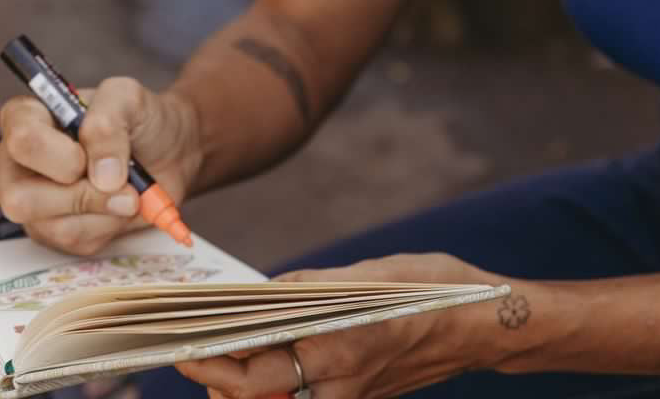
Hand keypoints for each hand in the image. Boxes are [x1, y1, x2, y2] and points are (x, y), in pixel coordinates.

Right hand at [0, 77, 202, 254]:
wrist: (167, 150)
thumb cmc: (139, 118)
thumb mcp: (129, 99)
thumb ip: (108, 123)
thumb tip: (102, 176)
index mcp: (27, 118)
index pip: (21, 141)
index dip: (58, 154)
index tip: (87, 153)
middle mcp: (19, 163)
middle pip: (20, 198)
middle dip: (80, 194)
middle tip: (118, 180)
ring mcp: (33, 201)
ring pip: (54, 227)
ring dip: (104, 209)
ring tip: (126, 187)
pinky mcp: (53, 232)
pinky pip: (76, 242)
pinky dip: (110, 224)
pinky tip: (120, 203)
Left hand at [176, 253, 504, 398]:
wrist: (478, 325)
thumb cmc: (429, 290)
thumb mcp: (368, 273)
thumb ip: (312, 287)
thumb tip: (267, 292)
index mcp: (336, 348)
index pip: (254, 369)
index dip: (212, 362)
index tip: (180, 349)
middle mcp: (338, 384)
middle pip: (257, 394)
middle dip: (217, 377)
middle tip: (185, 354)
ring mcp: (349, 397)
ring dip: (243, 385)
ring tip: (215, 358)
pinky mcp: (359, 398)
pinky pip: (304, 398)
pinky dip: (276, 387)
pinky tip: (261, 362)